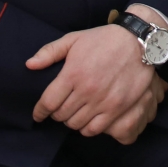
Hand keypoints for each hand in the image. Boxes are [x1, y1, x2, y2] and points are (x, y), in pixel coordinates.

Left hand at [26, 14, 165, 139]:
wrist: (137, 41)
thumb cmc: (104, 39)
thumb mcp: (74, 39)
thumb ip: (50, 52)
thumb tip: (29, 65)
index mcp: (73, 73)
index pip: (48, 102)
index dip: (40, 111)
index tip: (39, 114)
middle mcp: (86, 89)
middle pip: (61, 115)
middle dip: (56, 114)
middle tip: (59, 110)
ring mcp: (102, 100)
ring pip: (76, 124)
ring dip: (71, 121)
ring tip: (73, 114)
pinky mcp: (117, 107)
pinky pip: (95, 128)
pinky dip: (87, 128)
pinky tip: (87, 120)